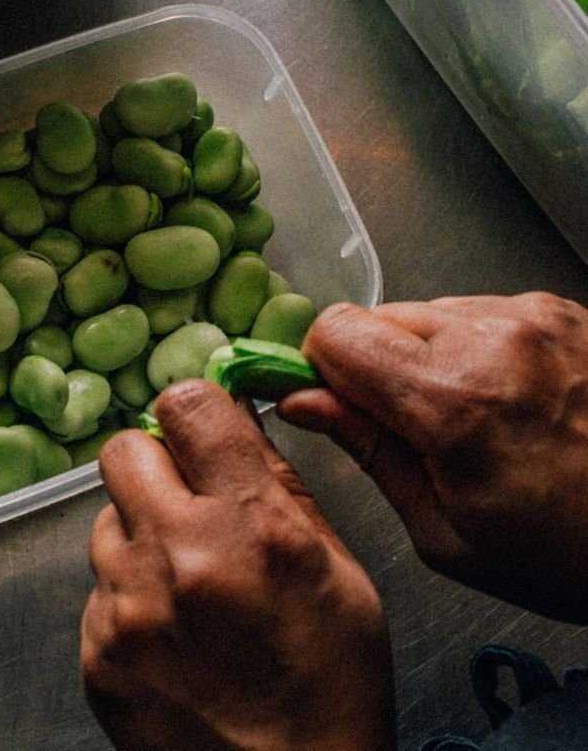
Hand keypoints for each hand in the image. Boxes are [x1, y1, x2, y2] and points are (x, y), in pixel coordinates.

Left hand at [80, 379, 395, 750]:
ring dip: (140, 538)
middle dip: (156, 466)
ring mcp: (127, 610)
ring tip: (188, 588)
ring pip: (106, 522)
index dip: (197, 412)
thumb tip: (236, 418)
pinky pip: (98, 591)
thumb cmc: (332, 692)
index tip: (206, 432)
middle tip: (188, 504)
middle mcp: (179, 557)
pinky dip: (128, 601)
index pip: (188, 404)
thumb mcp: (341, 574)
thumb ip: (279, 486)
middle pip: (124, 450)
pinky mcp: (97, 656)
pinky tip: (173, 638)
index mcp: (251, 526)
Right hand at [279, 291, 587, 621]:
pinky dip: (478, 348)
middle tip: (416, 427)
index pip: (335, 333)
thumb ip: (368, 452)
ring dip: (430, 355)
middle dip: (378, 367)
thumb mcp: (447, 534)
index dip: (323, 370)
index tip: (334, 403)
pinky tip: (513, 399)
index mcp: (455, 402)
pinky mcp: (560, 307)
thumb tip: (301, 402)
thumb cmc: (570, 554)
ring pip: (428, 311)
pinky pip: (480, 311)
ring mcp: (532, 315)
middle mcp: (493, 339)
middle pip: (376, 318)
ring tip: (477, 417)